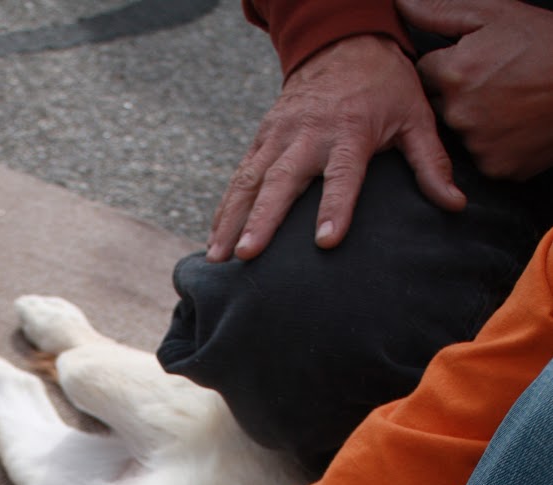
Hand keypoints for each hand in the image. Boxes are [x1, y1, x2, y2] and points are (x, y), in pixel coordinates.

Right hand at [206, 33, 464, 261]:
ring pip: (251, 180)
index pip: (342, 174)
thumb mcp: (415, 116)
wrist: (343, 40)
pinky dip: (226, 207)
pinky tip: (215, 239)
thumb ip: (431, 163)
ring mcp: (280, 134)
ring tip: (218, 257)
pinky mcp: (262, 137)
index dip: (334, 207)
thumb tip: (456, 204)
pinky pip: (240, 176)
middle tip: (247, 254)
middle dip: (262, 219)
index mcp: (350, 130)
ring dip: (231, 219)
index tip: (325, 242)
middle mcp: (309, 132)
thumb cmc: (385, 85)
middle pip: (282, 180)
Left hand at [402, 0, 552, 180]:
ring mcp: (478, 145)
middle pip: (440, 107)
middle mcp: (459, 115)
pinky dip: (497, 143)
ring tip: (510, 99)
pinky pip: (485, 156)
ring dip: (477, 119)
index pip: (425, 74)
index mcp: (454, 74)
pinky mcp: (496, 167)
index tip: (474, 60)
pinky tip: (517, 123)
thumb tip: (398, 5)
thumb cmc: (544, 42)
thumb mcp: (493, 13)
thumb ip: (438, 11)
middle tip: (496, 79)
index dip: (448, 65)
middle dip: (459, 93)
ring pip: (462, 133)